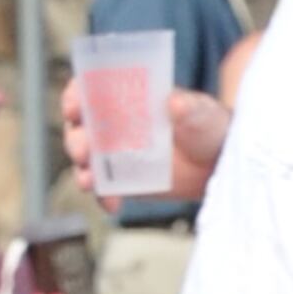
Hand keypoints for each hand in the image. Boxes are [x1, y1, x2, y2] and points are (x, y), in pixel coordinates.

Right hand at [57, 86, 228, 203]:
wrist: (218, 163)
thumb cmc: (208, 126)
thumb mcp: (202, 113)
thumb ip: (189, 107)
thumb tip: (175, 103)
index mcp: (126, 96)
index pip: (90, 89)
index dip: (76, 96)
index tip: (74, 108)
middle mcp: (113, 123)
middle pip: (81, 128)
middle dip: (76, 140)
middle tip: (83, 150)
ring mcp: (116, 154)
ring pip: (87, 161)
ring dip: (82, 170)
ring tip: (89, 181)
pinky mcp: (123, 181)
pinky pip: (105, 190)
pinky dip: (103, 197)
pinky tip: (111, 204)